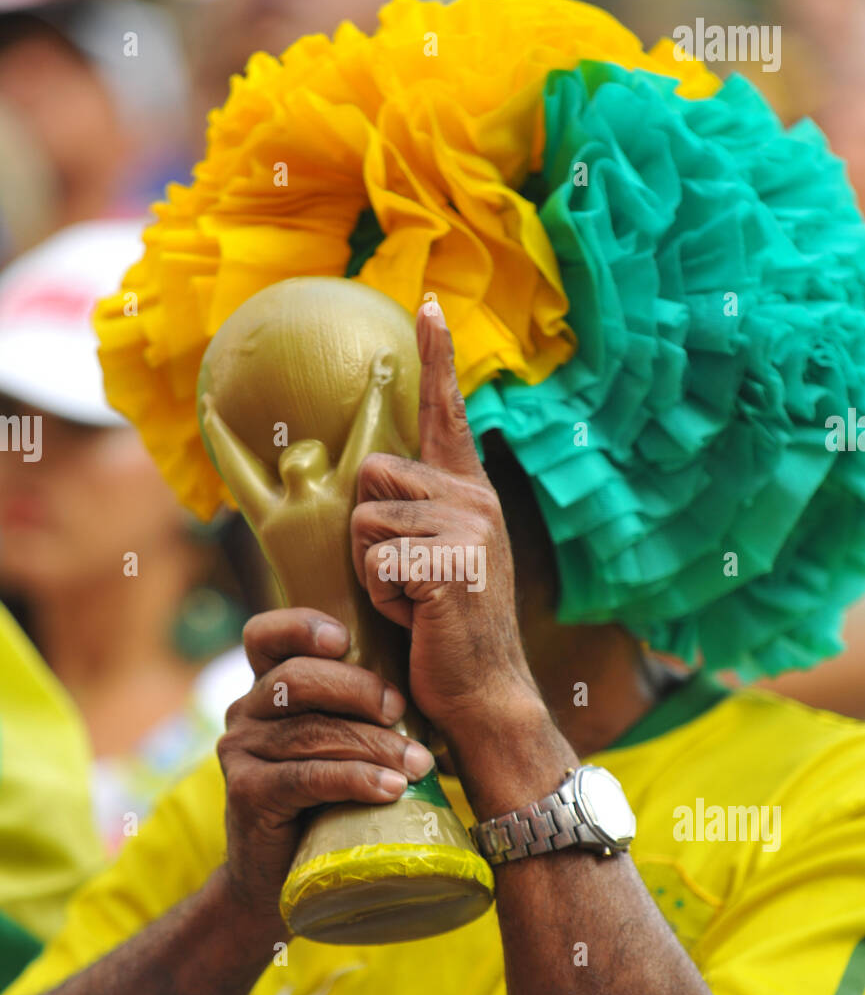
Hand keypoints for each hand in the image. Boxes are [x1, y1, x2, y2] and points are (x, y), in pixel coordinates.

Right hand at [217, 607, 435, 919]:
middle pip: (297, 679)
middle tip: (402, 710)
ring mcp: (240, 752)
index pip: (266, 635)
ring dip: (374, 745)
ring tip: (420, 765)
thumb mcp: (342, 742)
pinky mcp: (246, 794)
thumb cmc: (326, 801)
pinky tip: (391, 789)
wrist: (281, 879)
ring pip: (311, 732)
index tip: (344, 638)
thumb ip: (363, 709)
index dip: (302, 627)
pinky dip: (355, 780)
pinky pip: (306, 778)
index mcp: (266, 688)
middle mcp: (245, 712)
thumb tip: (434, 680)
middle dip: (358, 689)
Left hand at [350, 302, 541, 746]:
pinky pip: (373, 560)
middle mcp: (473, 499)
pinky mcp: (448, 562)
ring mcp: (466, 528)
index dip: (437, 355)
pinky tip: (417, 616)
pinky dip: (381, 595)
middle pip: (372, 475)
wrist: (487, 691)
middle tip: (408, 577)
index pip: (447, 411)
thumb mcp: (437, 558)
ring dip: (372, 568)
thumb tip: (367, 479)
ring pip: (365, 520)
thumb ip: (415, 513)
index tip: (427, 303)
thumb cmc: (449, 630)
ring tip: (413, 599)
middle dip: (369, 530)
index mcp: (470, 493)